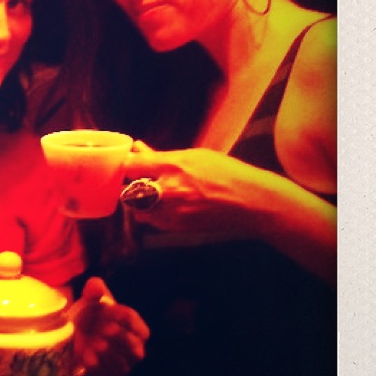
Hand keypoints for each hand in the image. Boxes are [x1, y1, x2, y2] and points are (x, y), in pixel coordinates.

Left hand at [70, 277, 148, 375]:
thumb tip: (95, 286)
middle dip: (121, 337)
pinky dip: (97, 366)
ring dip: (109, 353)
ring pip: (123, 364)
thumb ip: (95, 289)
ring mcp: (121, 365)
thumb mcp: (92, 299)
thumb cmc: (90, 316)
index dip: (126, 317)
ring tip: (95, 343)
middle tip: (105, 328)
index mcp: (132, 328)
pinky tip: (86, 356)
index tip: (111, 309)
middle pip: (135, 346)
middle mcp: (132, 348)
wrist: (74, 336)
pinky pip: (107, 375)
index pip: (138, 325)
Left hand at [122, 140, 261, 233]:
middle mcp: (170, 190)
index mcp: (173, 167)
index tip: (127, 163)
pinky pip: (153, 222)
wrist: (250, 202)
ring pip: (138, 210)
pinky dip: (153, 214)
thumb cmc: (225, 173)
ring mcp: (174, 211)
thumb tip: (138, 149)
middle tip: (137, 180)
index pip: (131, 165)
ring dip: (139, 202)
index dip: (125, 164)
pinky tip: (165, 206)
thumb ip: (161, 156)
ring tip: (151, 194)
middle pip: (129, 191)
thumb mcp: (193, 155)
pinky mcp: (179, 227)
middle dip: (130, 185)